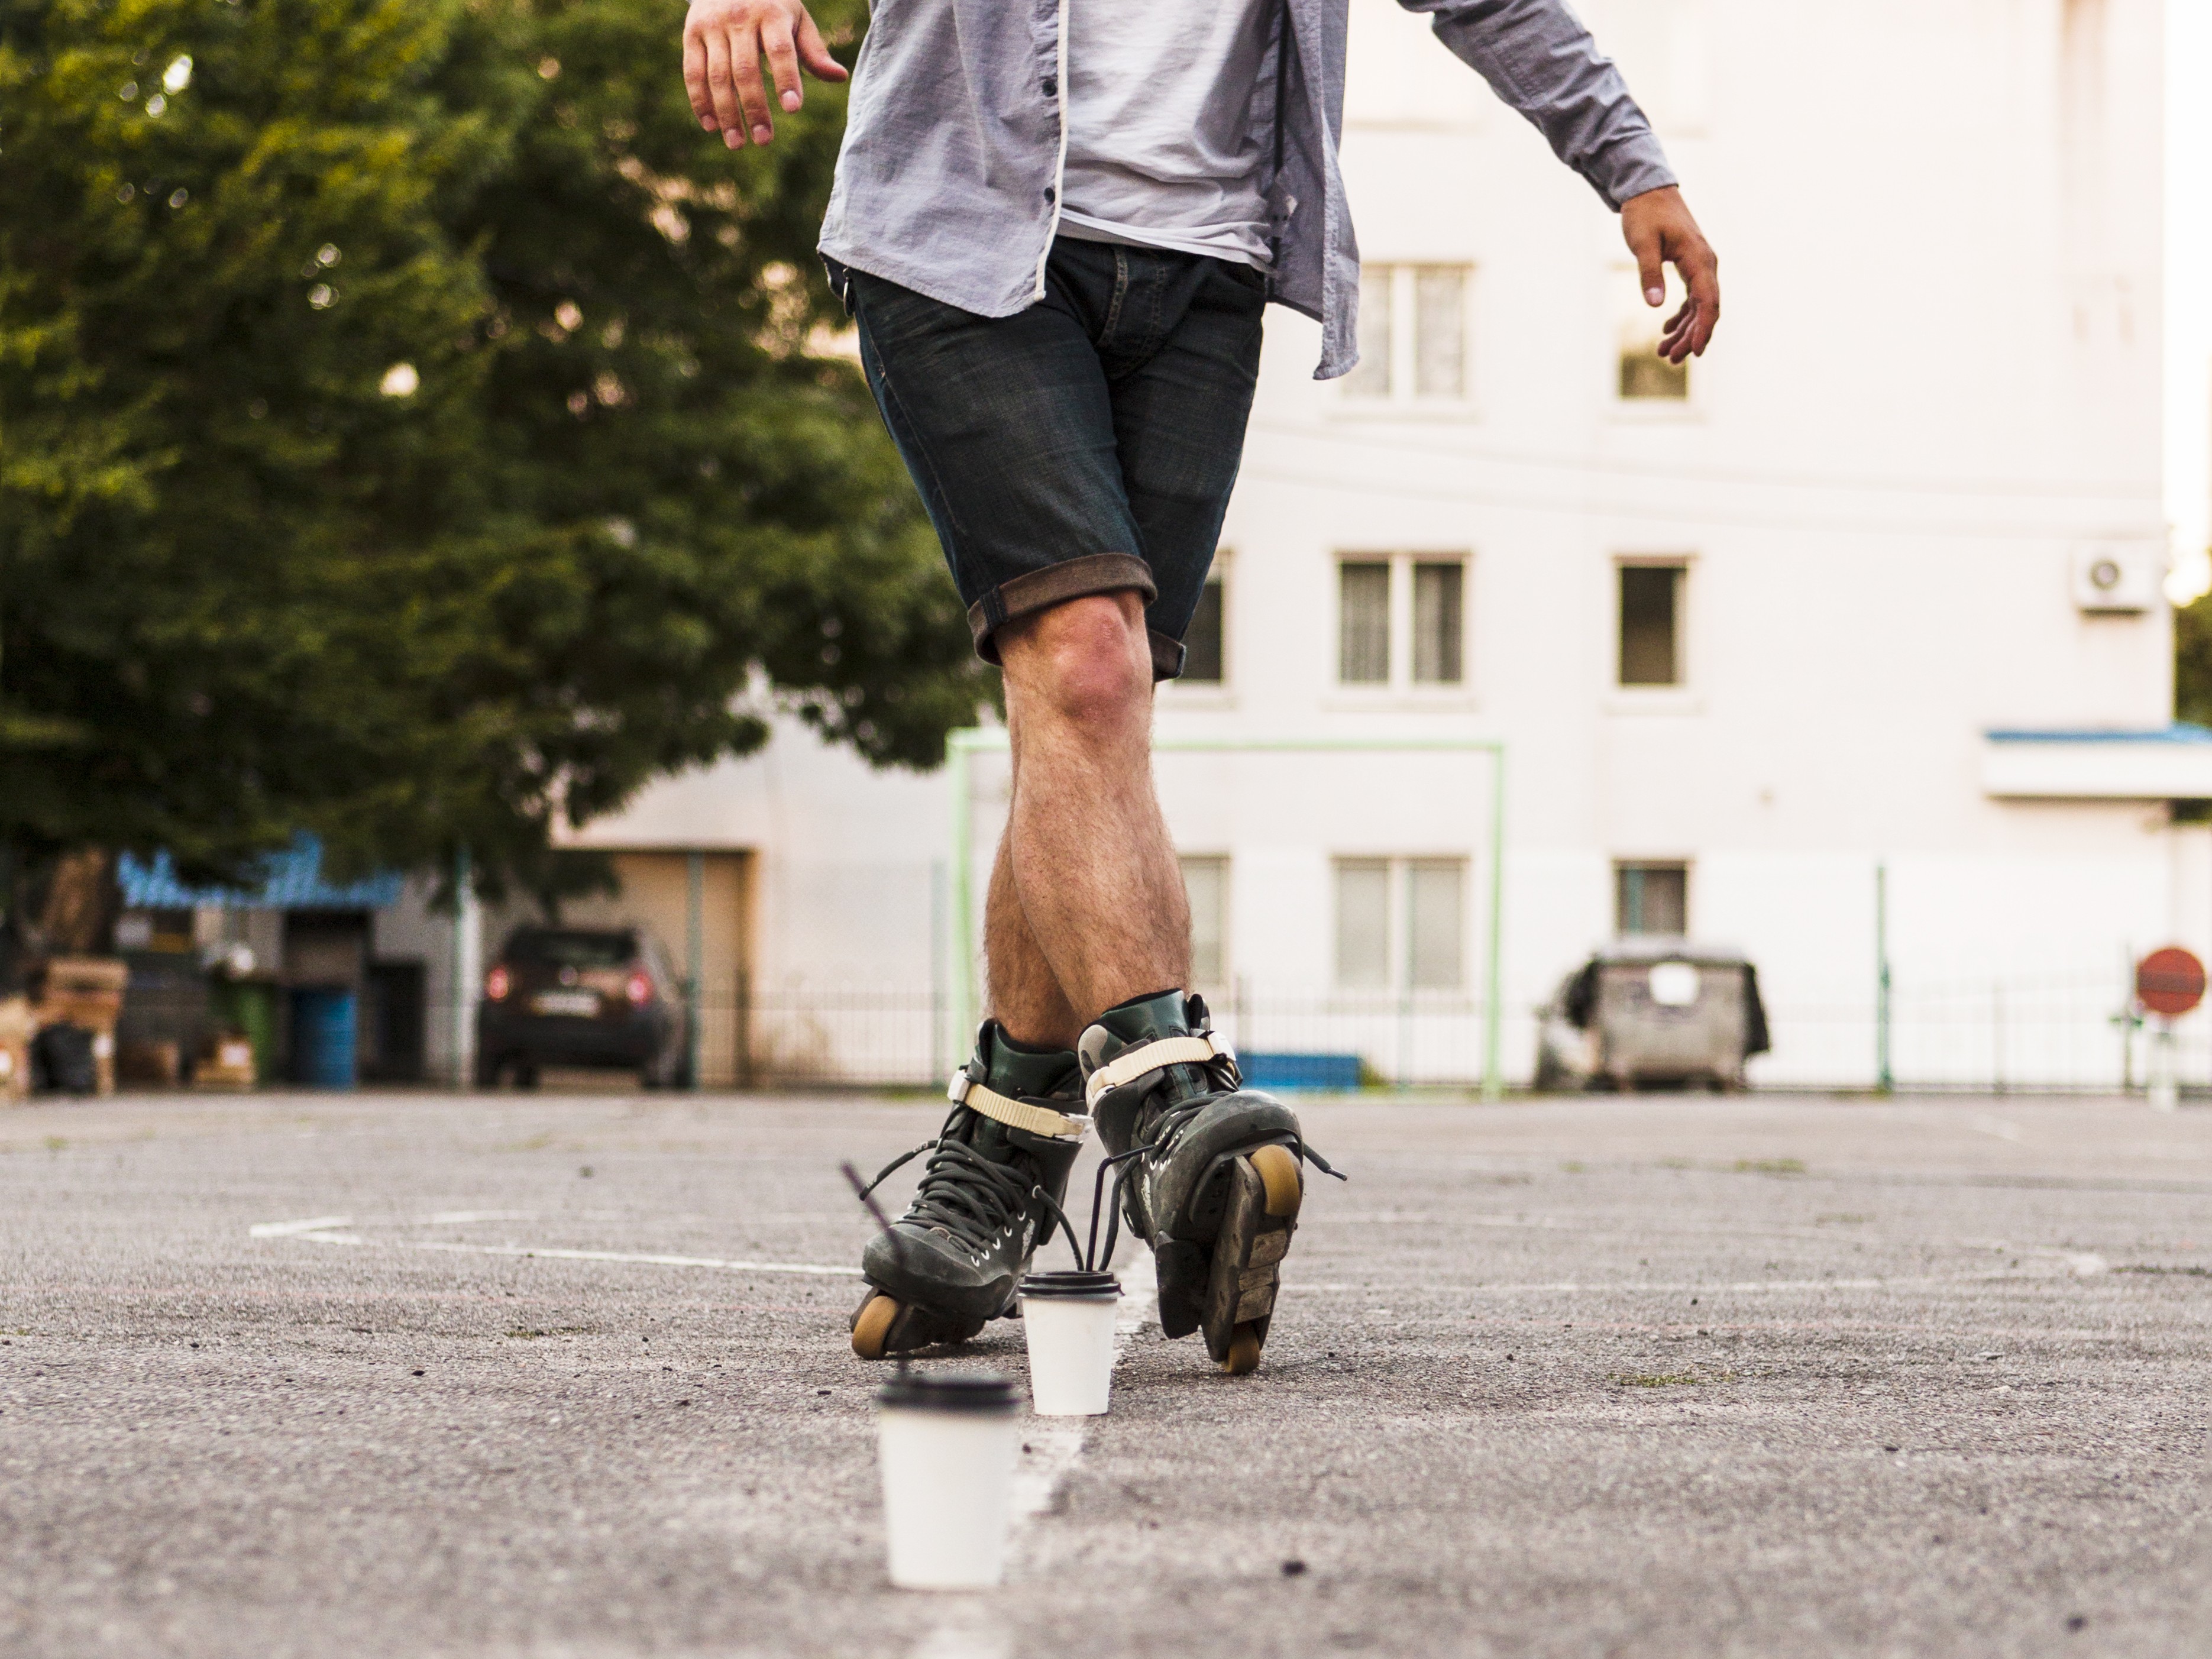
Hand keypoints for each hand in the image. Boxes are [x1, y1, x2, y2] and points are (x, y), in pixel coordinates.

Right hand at [683, 0, 847, 149]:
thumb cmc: (772, 4)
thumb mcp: (796, 19)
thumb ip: (814, 50)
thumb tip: (839, 77)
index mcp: (771, 13)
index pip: (780, 50)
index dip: (786, 79)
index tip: (793, 109)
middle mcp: (739, 17)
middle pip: (746, 69)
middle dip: (754, 108)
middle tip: (764, 141)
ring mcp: (712, 25)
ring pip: (717, 75)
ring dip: (726, 113)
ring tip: (737, 143)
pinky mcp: (691, 32)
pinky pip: (693, 72)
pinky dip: (700, 101)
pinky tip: (711, 126)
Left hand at [1621, 186, 1718, 363]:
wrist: (1649, 192)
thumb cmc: (1645, 215)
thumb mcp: (1642, 244)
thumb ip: (1649, 273)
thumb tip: (1655, 306)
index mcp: (1699, 259)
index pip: (1708, 301)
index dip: (1703, 329)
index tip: (1695, 352)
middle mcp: (1705, 265)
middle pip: (1706, 309)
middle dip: (1691, 337)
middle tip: (1670, 360)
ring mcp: (1699, 266)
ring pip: (1699, 307)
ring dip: (1685, 331)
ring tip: (1665, 353)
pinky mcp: (1690, 267)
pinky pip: (1691, 298)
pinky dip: (1681, 316)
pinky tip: (1667, 331)